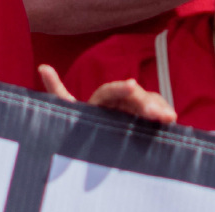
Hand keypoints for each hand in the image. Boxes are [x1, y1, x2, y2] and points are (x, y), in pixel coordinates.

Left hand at [39, 64, 177, 122]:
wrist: (93, 149)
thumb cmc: (79, 129)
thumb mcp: (68, 111)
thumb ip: (57, 91)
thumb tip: (42, 66)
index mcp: (100, 99)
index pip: (110, 91)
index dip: (120, 87)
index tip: (131, 85)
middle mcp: (120, 102)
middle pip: (135, 96)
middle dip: (146, 102)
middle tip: (157, 115)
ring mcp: (135, 111)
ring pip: (149, 102)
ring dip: (159, 108)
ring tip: (167, 118)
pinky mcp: (146, 121)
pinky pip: (158, 113)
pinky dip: (164, 114)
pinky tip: (171, 121)